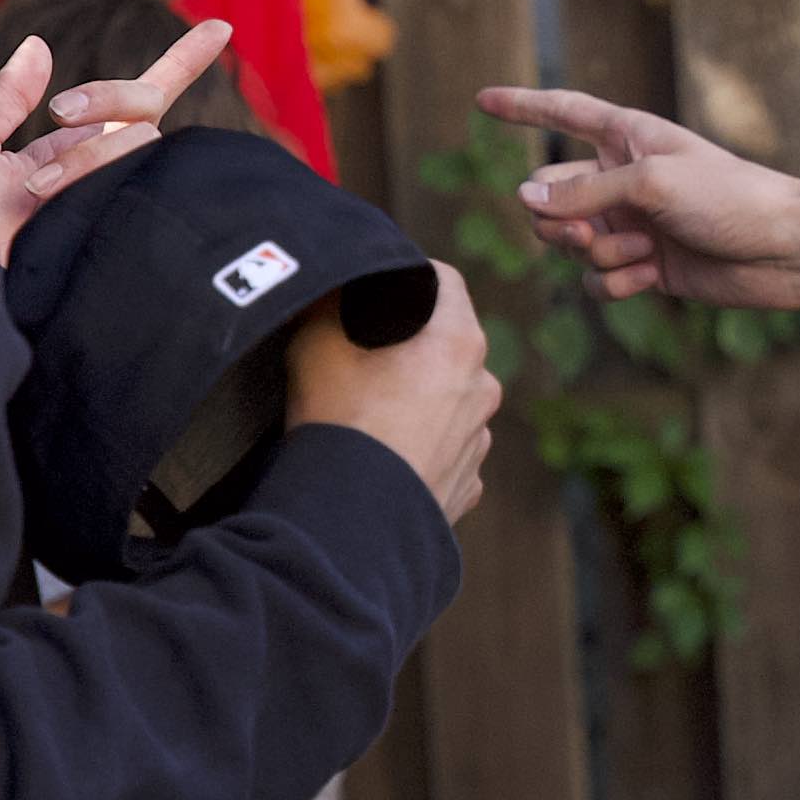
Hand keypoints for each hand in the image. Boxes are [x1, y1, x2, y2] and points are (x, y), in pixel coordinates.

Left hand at [0, 18, 233, 266]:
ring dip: (81, 154)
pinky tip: (44, 197)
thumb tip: (38, 45)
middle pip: (145, 106)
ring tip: (30, 191)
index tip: (220, 26)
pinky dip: (82, 169)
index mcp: (68, 153)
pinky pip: (124, 168)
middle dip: (108, 97)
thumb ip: (6, 100)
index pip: (139, 102)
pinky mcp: (118, 220)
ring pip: (138, 139)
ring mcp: (114, 196)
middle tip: (58, 112)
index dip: (183, 61)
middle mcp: (101, 172)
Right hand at [289, 264, 500, 523]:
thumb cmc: (339, 424)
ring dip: (421, 394)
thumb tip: (332, 287)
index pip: (445, 280)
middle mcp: (483, 386)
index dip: (410, 274)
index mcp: (459, 343)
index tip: (379, 287)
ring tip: (371, 411)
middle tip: (365, 351)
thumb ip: (329, 303)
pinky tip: (384, 453)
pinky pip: (446, 447)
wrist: (351, 524)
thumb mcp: (316, 344)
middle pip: (449, 341)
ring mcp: (480, 439)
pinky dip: (422, 443)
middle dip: (413, 340)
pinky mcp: (468, 483)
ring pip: (451, 397)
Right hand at [477, 85, 799, 307]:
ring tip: (641, 251)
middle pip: (550, 196)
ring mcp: (633, 224)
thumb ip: (583, 193)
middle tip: (586, 232)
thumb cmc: (730, 197)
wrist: (785, 249)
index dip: (521, 106)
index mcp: (628, 137)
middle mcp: (625, 178)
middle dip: (556, 219)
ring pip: (571, 244)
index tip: (480, 98)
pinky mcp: (646, 267)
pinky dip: (616, 283)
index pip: (562, 112)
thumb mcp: (651, 182)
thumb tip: (524, 200)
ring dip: (597, 253)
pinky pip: (598, 281)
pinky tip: (650, 278)